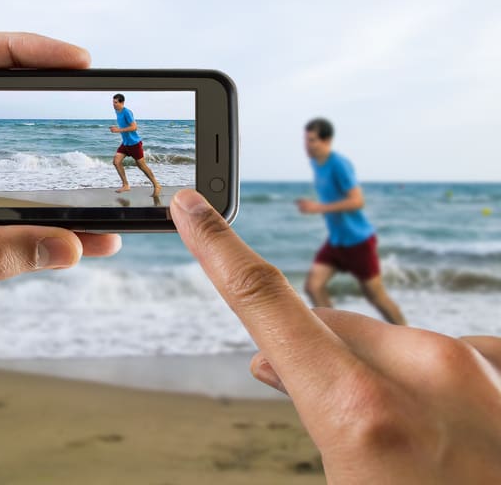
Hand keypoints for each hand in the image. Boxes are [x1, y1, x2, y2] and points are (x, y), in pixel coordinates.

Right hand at [171, 189, 500, 482]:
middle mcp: (428, 373)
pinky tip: (446, 425)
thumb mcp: (349, 478)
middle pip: (332, 331)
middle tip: (311, 408)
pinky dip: (431, 379)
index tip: (192, 206)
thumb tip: (277, 367)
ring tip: (395, 439)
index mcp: (364, 415)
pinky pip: (447, 355)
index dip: (218, 247)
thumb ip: (314, 414)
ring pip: (391, 343)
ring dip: (374, 373)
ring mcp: (482, 370)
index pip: (265, 302)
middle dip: (314, 358)